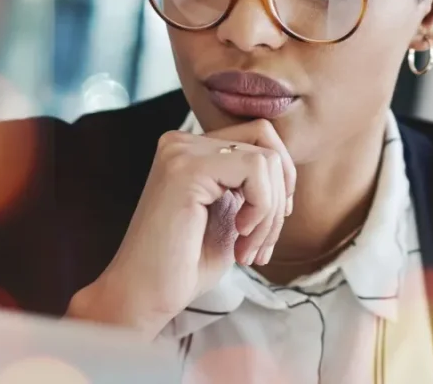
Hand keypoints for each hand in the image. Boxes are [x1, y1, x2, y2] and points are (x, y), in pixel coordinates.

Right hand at [67, 119, 295, 337]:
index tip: (268, 225)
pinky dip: (261, 209)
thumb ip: (252, 186)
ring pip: (266, 158)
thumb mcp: (230, 214)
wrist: (144, 296)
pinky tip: (238, 236)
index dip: (280, 179)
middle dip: (279, 197)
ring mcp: (182, 151)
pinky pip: (255, 170)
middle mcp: (183, 142)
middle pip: (267, 141)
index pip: (260, 136)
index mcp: (192, 149)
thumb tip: (287, 169)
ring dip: (270, 214)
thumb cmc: (185, 264)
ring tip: (248, 249)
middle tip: (260, 244)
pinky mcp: (186, 168)